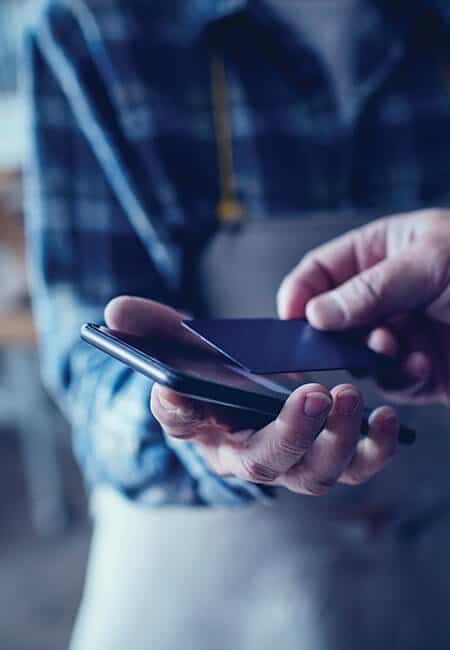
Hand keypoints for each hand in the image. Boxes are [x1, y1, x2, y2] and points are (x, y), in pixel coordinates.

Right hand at [105, 296, 398, 494]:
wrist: (249, 391)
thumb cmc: (215, 370)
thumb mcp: (182, 340)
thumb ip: (152, 326)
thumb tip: (114, 311)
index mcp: (202, 426)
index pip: (182, 423)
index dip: (180, 411)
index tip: (182, 394)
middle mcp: (246, 454)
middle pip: (264, 461)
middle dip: (289, 432)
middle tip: (310, 392)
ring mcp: (291, 461)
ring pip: (313, 473)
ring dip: (335, 440)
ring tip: (348, 396)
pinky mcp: (330, 456)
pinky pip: (355, 465)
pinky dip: (374, 448)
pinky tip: (386, 416)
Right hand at [278, 208, 449, 404]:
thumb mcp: (427, 262)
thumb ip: (367, 288)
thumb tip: (314, 314)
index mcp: (383, 251)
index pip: (322, 271)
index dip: (300, 292)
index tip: (290, 318)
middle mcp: (387, 294)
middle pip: (333, 318)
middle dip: (333, 334)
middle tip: (334, 344)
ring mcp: (404, 333)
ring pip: (358, 355)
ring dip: (371, 356)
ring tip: (393, 347)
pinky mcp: (422, 370)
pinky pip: (391, 380)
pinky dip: (399, 377)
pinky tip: (419, 366)